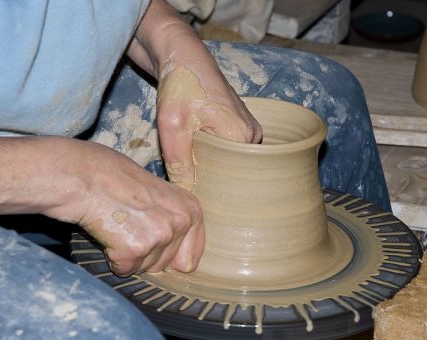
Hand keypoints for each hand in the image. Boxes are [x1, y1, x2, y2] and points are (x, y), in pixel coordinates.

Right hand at [0, 133, 204, 275]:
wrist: (83, 175)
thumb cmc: (114, 177)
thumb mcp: (158, 193)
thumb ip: (172, 219)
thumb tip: (177, 255)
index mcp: (191, 209)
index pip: (191, 257)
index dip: (168, 257)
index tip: (151, 245)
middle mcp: (181, 222)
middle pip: (166, 265)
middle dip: (145, 254)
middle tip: (127, 226)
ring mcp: (160, 236)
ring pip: (145, 268)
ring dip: (128, 254)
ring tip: (117, 226)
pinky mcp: (136, 249)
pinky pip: (125, 269)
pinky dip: (112, 258)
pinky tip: (107, 233)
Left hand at [126, 0, 262, 189]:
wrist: (183, 59)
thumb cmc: (180, 87)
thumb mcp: (173, 128)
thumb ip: (179, 162)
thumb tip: (187, 193)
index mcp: (243, 138)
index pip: (233, 178)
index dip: (212, 186)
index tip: (194, 190)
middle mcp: (253, 136)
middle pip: (233, 170)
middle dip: (211, 175)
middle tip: (188, 177)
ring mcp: (250, 130)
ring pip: (230, 160)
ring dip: (211, 163)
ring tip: (191, 161)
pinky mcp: (241, 126)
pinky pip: (229, 149)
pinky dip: (213, 153)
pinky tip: (197, 150)